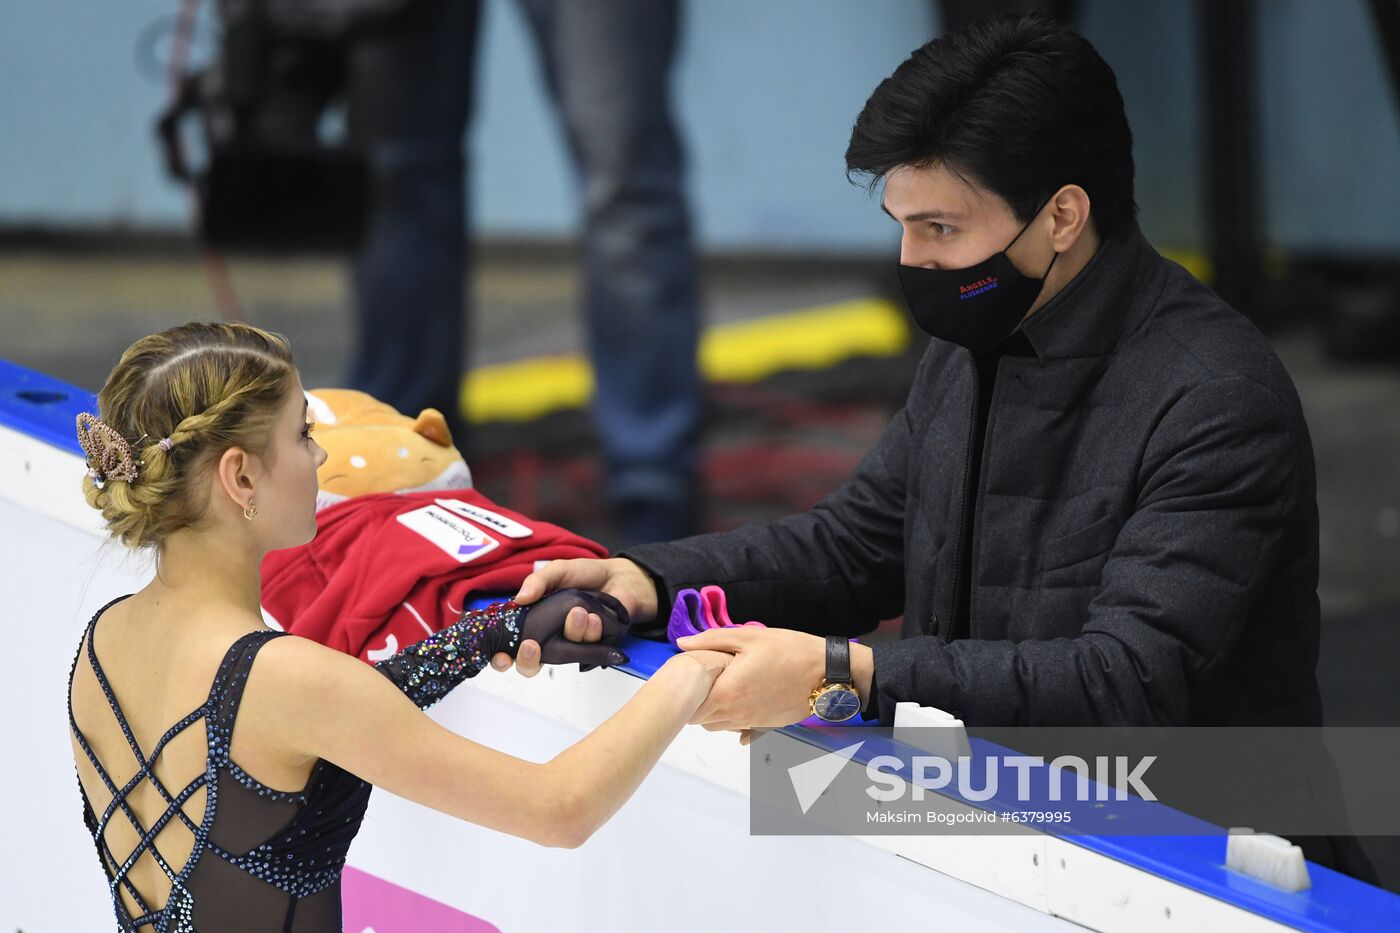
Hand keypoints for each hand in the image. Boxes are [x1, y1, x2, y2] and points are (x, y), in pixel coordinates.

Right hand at [493, 558, 658, 675]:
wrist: (620, 577)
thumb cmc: (585, 575)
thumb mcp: (558, 571)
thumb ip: (538, 581)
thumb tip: (520, 598)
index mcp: (534, 622)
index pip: (508, 647)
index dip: (500, 657)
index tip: (501, 656)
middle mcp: (549, 639)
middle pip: (529, 665)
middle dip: (527, 660)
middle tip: (532, 645)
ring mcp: (572, 646)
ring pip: (562, 657)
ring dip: (571, 632)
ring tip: (579, 611)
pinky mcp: (595, 650)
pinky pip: (589, 652)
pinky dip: (591, 632)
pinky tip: (596, 617)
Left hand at [675, 627, 825, 730]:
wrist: (826, 672)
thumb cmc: (790, 651)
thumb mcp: (748, 636)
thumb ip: (711, 640)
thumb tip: (682, 644)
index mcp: (729, 690)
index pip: (691, 707)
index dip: (684, 694)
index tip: (686, 678)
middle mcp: (737, 713)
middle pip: (701, 720)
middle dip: (695, 703)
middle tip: (700, 680)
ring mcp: (751, 722)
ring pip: (718, 726)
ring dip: (712, 711)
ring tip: (720, 687)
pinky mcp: (764, 726)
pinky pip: (738, 730)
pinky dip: (732, 719)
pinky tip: (740, 700)